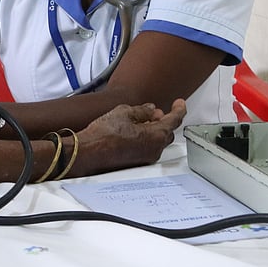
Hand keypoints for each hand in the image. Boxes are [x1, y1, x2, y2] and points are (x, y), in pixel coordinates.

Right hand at [63, 99, 185, 177]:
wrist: (87, 153)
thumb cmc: (103, 134)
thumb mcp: (123, 113)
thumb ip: (142, 110)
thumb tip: (151, 109)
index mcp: (155, 136)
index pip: (174, 120)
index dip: (179, 109)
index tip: (180, 103)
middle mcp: (154, 150)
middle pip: (167, 132)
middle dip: (164, 120)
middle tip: (156, 111)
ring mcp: (146, 159)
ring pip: (157, 141)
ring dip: (154, 130)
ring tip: (141, 120)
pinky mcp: (137, 163)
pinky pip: (148, 148)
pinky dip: (146, 138)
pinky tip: (134, 132)